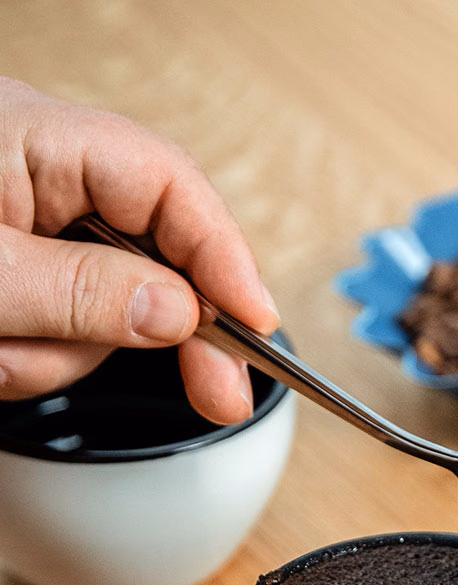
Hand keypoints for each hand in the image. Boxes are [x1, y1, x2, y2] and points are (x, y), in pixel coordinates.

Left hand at [0, 77, 278, 423]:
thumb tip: (178, 310)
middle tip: (217, 394)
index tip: (257, 327)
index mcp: (37, 141)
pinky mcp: (20, 276)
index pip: (171, 189)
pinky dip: (30, 358)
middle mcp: (44, 179)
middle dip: (167, 332)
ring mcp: (32, 232)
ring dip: (58, 354)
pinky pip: (60, 331)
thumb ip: (78, 290)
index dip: (228, 257)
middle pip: (156, 255)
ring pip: (104, 312)